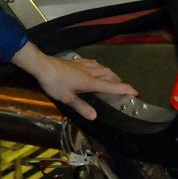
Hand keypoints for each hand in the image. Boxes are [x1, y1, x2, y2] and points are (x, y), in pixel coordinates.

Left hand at [11, 42, 136, 119]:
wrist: (42, 65)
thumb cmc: (55, 83)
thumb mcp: (67, 98)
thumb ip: (81, 107)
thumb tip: (95, 116)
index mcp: (90, 82)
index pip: (111, 86)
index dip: (124, 89)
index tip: (135, 91)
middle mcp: (89, 72)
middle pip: (108, 74)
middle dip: (118, 80)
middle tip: (123, 86)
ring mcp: (82, 65)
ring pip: (101, 67)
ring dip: (109, 73)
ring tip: (111, 77)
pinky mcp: (75, 61)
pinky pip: (92, 63)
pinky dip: (98, 66)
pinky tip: (95, 66)